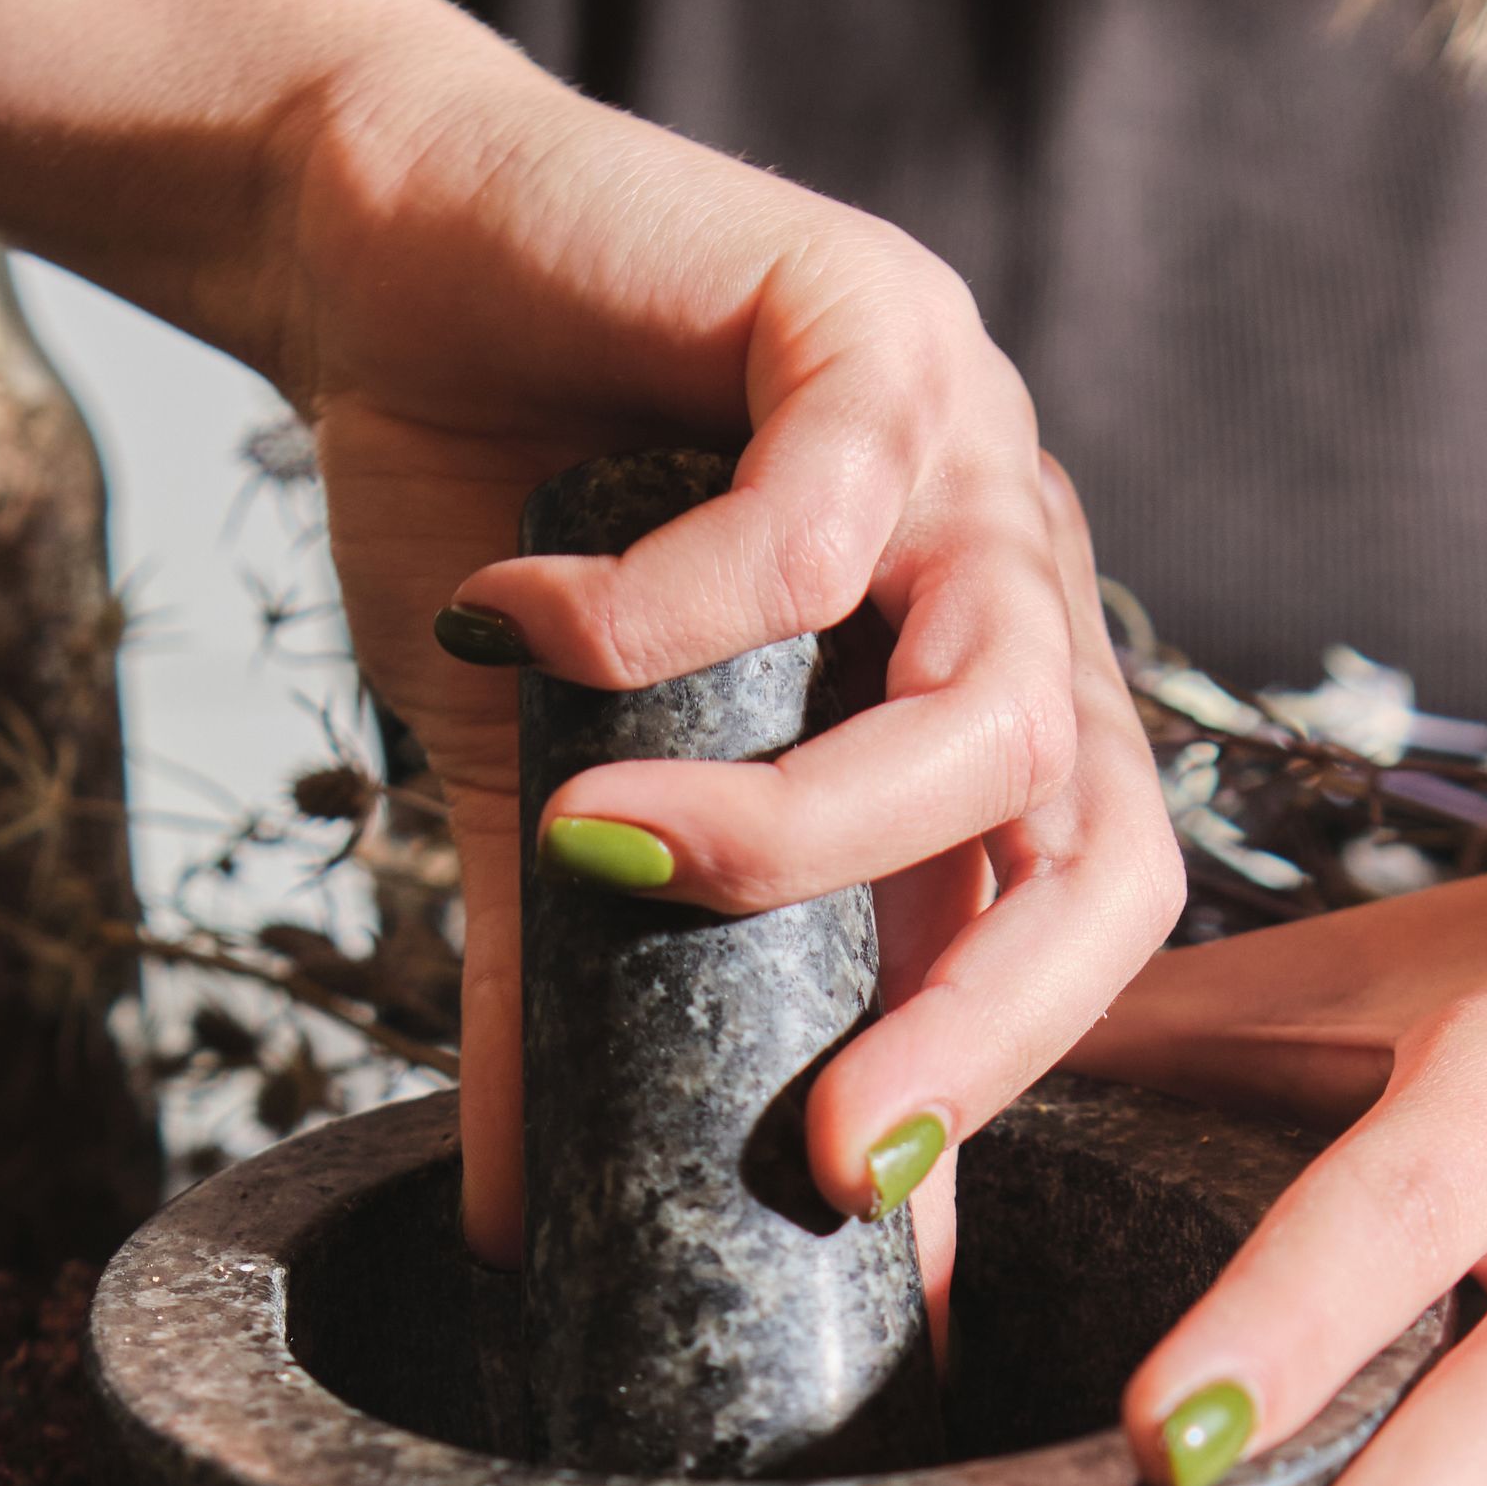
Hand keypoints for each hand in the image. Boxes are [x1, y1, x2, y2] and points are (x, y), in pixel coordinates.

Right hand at [277, 23, 1184, 1279]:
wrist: (377, 253)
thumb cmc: (488, 514)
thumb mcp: (535, 798)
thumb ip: (564, 996)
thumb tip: (505, 1226)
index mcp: (977, 706)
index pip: (1069, 926)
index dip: (993, 1084)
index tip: (862, 1232)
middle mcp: (1007, 585)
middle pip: (1109, 842)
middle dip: (992, 1023)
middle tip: (834, 1146)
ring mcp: (962, 450)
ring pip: (992, 697)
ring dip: (805, 821)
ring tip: (608, 854)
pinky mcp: (863, 319)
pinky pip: (824, 507)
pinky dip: (670, 604)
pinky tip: (523, 626)